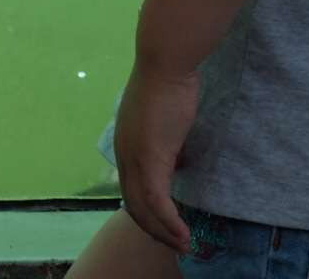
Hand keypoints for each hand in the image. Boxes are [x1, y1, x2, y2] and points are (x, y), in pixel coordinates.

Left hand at [114, 59, 201, 252]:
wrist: (166, 64)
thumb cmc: (169, 85)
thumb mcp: (165, 121)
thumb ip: (167, 142)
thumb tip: (178, 160)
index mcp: (126, 145)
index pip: (131, 189)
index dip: (147, 212)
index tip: (166, 226)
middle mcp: (124, 154)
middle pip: (134, 204)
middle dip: (154, 229)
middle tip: (175, 243)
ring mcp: (135, 157)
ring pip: (144, 208)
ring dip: (164, 231)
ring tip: (183, 244)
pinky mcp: (151, 158)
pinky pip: (158, 200)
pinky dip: (170, 221)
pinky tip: (184, 232)